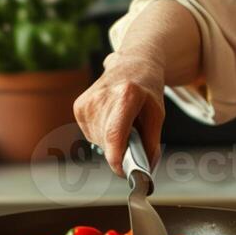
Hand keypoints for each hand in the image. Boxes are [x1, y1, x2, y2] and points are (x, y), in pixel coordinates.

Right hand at [72, 53, 165, 175]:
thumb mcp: (157, 114)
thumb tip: (146, 170)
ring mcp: (87, 102)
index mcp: (126, 95)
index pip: (115, 134)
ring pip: (99, 141)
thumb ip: (152, 143)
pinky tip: (111, 119)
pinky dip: (103, 135)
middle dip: (121, 151)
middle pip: (108, 142)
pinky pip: (91, 135)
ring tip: (123, 122)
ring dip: (112, 142)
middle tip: (134, 140)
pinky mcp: (78, 107)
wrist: (132, 63)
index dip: (117, 158)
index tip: (123, 172)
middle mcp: (102, 97)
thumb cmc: (147, 88)